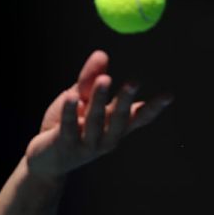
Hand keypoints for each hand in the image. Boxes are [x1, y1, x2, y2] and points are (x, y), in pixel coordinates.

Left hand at [25, 50, 172, 179]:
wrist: (45, 161)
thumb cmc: (67, 127)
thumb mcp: (80, 99)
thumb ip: (89, 80)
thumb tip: (101, 54)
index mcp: (115, 127)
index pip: (137, 118)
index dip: (152, 108)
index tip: (168, 96)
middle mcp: (105, 138)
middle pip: (118, 119)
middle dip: (126, 100)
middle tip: (134, 82)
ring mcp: (86, 145)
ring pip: (95, 121)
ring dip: (100, 100)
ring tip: (105, 79)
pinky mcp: (65, 146)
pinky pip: (68, 127)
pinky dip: (70, 112)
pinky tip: (70, 97)